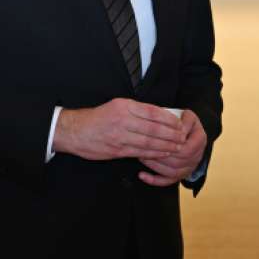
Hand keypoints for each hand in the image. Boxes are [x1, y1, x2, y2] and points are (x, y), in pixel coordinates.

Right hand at [54, 98, 185, 161]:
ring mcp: (120, 136)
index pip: (152, 112)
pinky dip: (154, 153)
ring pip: (149, 142)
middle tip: (183, 137)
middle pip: (153, 128)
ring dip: (166, 145)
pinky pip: (139, 152)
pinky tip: (163, 153)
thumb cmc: (98, 118)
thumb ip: (136, 110)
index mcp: (124, 106)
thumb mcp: (116, 106)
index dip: (168, 119)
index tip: (179, 123)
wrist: (75, 131)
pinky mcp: (117, 150)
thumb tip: (159, 116)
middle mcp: (123, 120)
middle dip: (171, 134)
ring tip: (177, 146)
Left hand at [138, 109, 207, 186]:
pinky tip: (141, 175)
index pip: (186, 149)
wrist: (189, 133)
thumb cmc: (185, 122)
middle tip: (143, 149)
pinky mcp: (180, 175)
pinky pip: (167, 181)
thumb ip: (184, 121)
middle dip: (159, 157)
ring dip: (155, 166)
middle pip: (177, 162)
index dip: (170, 146)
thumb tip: (178, 130)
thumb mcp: (188, 116)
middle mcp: (196, 156)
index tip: (155, 139)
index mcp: (199, 141)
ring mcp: (188, 168)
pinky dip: (154, 180)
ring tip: (141, 157)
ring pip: (171, 173)